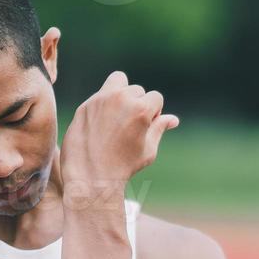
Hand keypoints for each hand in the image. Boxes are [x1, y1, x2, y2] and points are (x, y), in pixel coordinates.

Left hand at [60, 71, 178, 199]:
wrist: (90, 177)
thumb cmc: (123, 167)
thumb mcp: (148, 150)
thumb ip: (159, 129)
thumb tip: (173, 119)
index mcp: (141, 109)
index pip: (156, 97)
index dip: (154, 112)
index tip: (146, 126)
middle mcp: (121, 99)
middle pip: (137, 90)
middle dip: (137, 104)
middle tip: (131, 125)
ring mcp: (100, 100)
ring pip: (118, 81)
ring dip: (121, 94)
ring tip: (118, 115)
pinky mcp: (85, 105)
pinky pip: (100, 95)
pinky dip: (104, 104)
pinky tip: (101, 124)